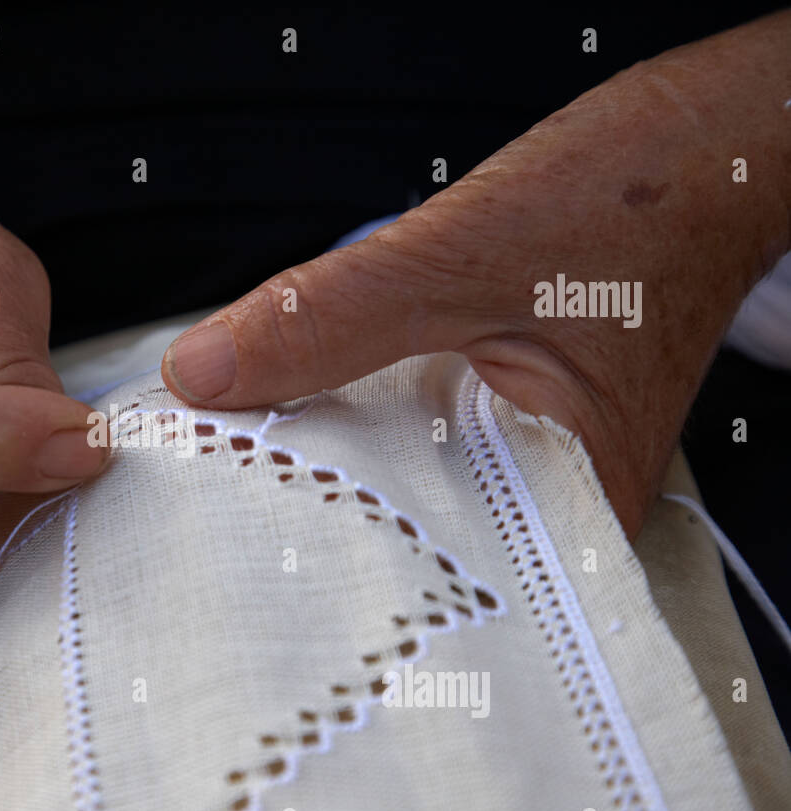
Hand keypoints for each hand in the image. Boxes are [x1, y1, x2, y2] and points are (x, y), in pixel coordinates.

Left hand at [163, 49, 789, 540]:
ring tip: (231, 462)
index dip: (312, 551)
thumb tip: (199, 374)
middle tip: (201, 504)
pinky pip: (411, 441)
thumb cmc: (634, 201)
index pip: (415, 567)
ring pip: (399, 487)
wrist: (704, 150)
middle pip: (399, 539)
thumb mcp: (460, 256)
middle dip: (305, 515)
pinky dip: (355, 423)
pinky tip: (292, 414)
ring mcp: (528, 467)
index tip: (215, 531)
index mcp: (571, 507)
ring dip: (325, 462)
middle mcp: (552, 509)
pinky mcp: (504, 425)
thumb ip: (330, 319)